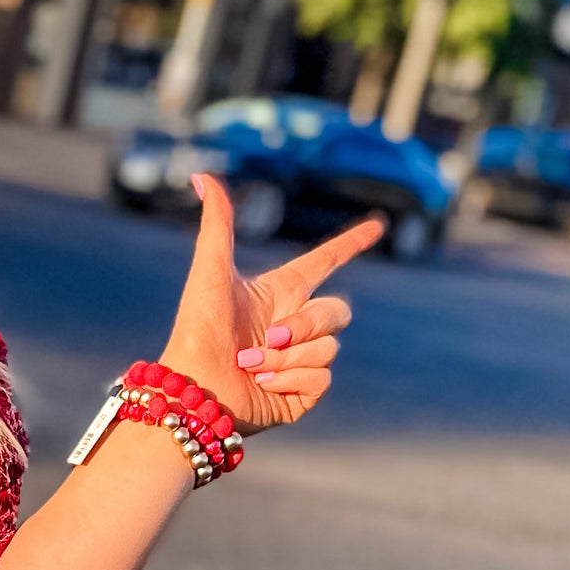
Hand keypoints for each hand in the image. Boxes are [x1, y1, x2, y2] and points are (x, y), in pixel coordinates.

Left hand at [160, 177, 378, 432]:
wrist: (191, 390)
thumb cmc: (196, 331)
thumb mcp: (210, 273)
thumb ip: (217, 225)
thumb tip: (202, 175)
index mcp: (280, 292)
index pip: (326, 261)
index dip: (352, 242)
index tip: (378, 226)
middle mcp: (295, 324)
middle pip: (338, 311)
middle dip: (305, 324)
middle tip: (267, 337)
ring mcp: (302, 360)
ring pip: (329, 347)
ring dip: (287, 357)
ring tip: (250, 365)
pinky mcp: (303, 394)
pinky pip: (321, 378)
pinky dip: (290, 380)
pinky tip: (261, 384)